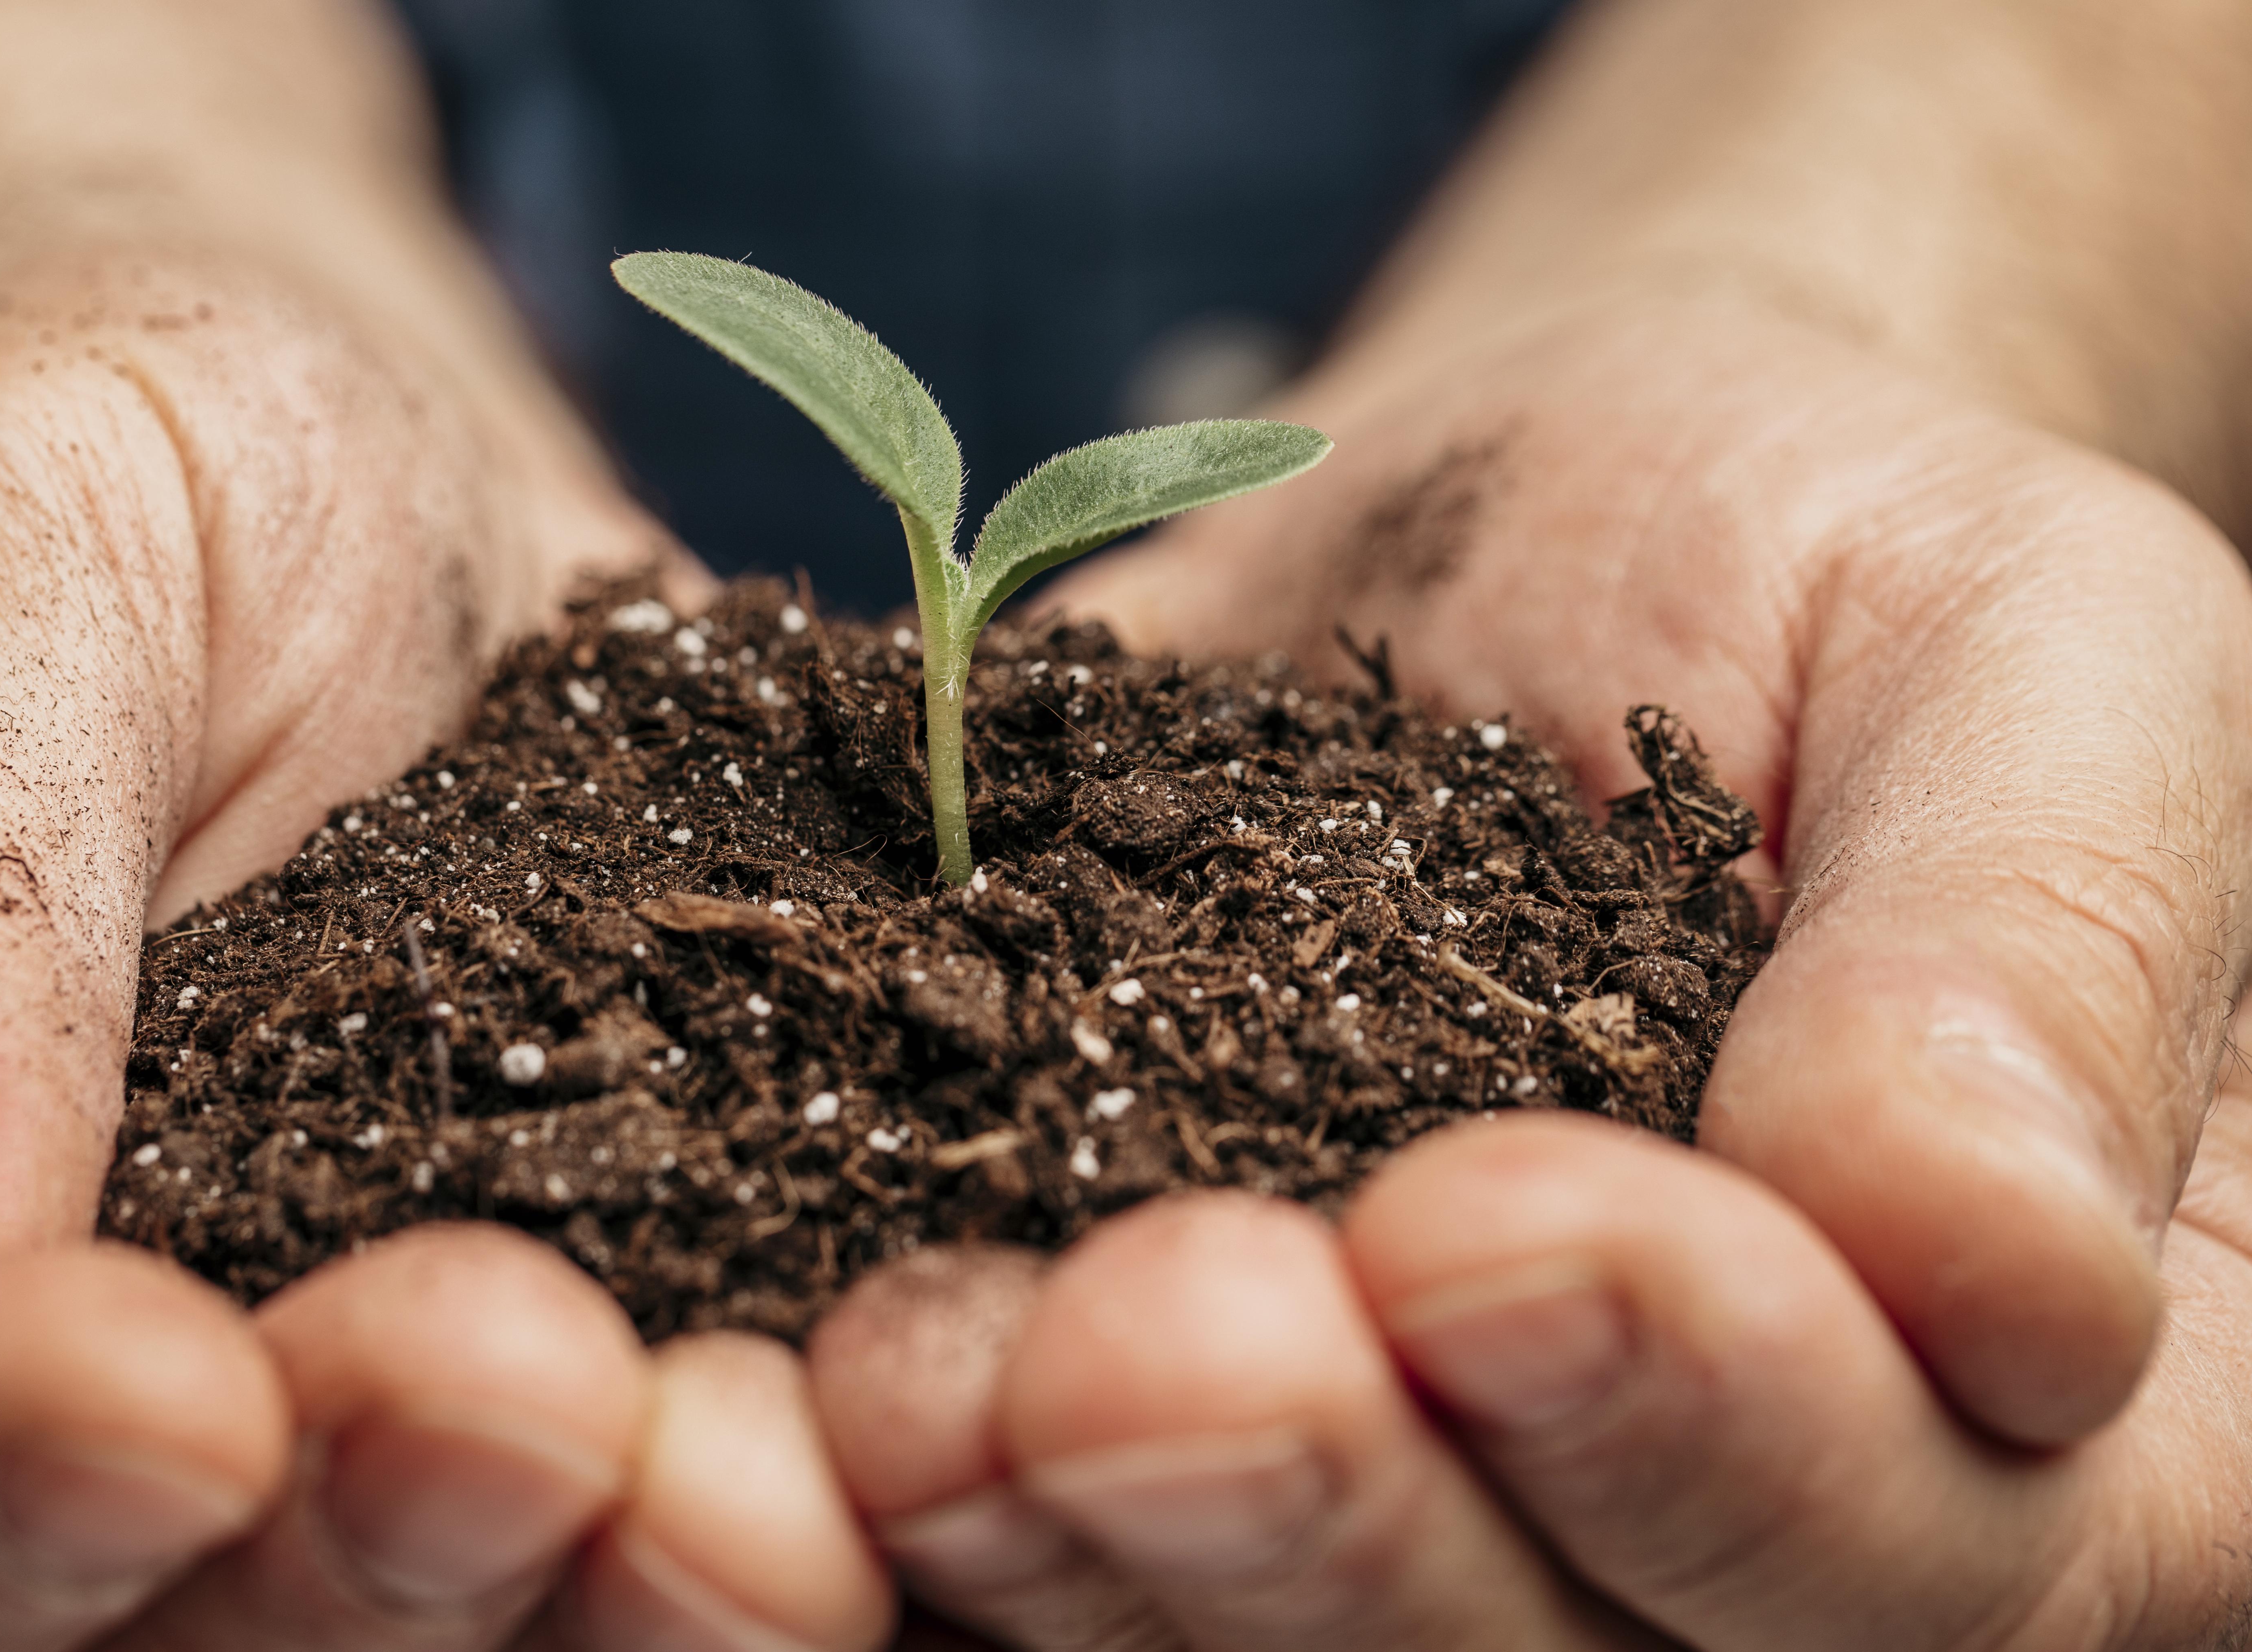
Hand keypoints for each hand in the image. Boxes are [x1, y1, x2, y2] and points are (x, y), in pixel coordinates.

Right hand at [0, 248, 893, 1649]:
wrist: (325, 497)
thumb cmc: (67, 469)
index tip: (143, 1389)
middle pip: (51, 1642)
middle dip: (305, 1566)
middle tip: (519, 1405)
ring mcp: (253, 1441)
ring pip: (373, 1625)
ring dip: (578, 1585)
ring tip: (748, 1460)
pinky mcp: (532, 1393)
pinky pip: (626, 1503)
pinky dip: (785, 1494)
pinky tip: (913, 1416)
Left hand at [780, 293, 2251, 1647]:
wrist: (1534, 546)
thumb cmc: (1821, 561)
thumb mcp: (2029, 646)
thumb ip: (2042, 944)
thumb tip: (2000, 1269)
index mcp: (2068, 1401)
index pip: (1934, 1533)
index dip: (1717, 1420)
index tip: (1499, 1225)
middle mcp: (1742, 1515)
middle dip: (1336, 1518)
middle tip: (1136, 1353)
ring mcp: (1444, 1498)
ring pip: (1273, 1649)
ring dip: (1086, 1549)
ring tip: (924, 1378)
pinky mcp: (1183, 1437)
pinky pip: (1061, 1544)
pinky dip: (928, 1507)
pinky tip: (816, 1394)